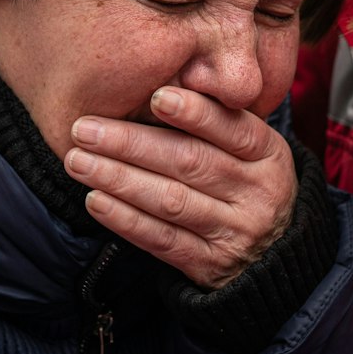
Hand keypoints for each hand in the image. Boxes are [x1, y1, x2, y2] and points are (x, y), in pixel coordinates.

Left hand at [64, 88, 295, 288]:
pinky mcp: (210, 264)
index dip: (195, 113)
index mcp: (269, 156)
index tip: (156, 97)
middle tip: (85, 128)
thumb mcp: (251, 153)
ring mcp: (235, 232)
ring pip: (171, 200)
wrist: (273, 258)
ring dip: (119, 178)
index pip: (233, 130)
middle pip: (191, 162)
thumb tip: (156, 88)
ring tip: (79, 161)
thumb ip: (215, 124)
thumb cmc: (245, 187)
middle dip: (132, 143)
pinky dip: (125, 219)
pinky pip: (162, 239)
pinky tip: (96, 200)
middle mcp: (258, 193)